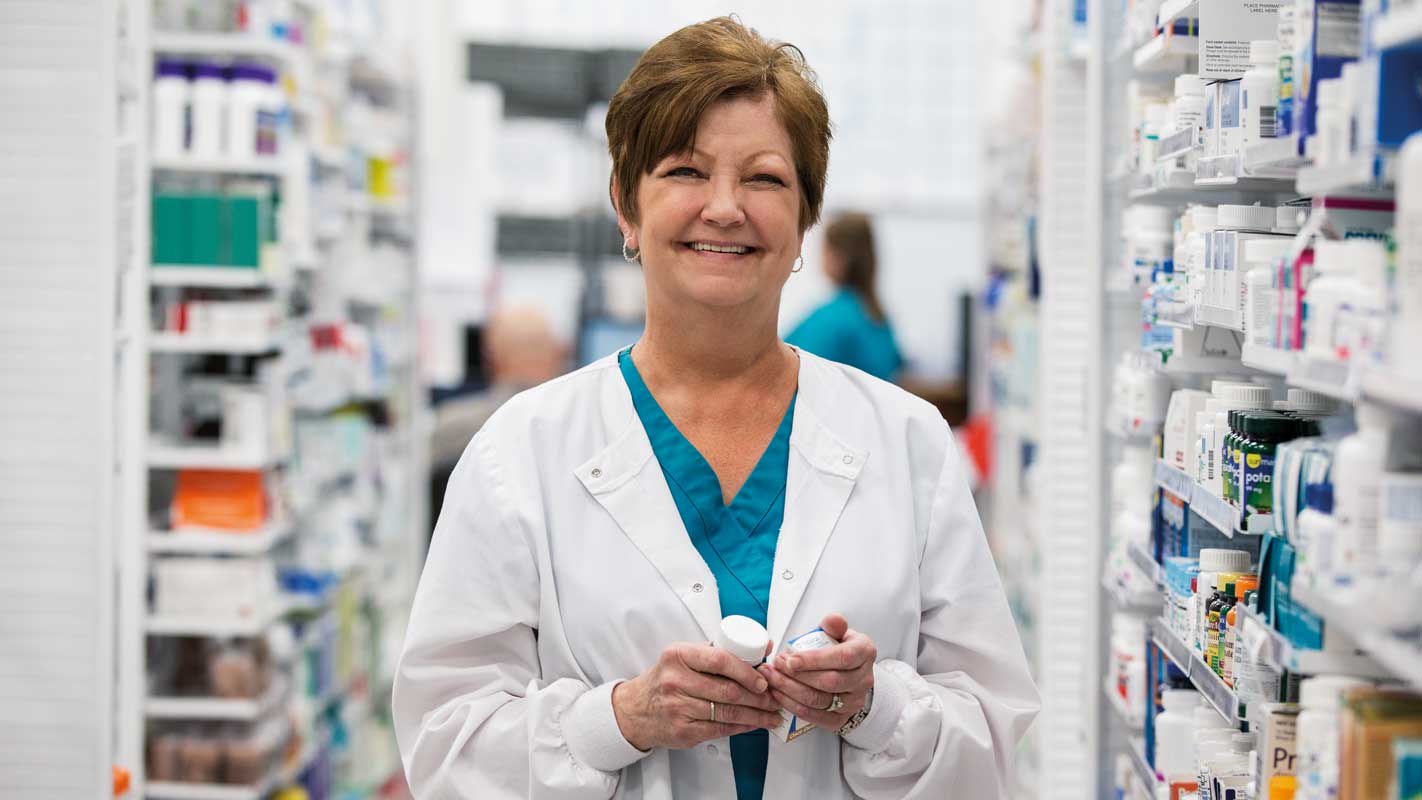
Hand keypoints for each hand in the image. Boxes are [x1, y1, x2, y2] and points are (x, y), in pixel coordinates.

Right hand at [612, 641, 781, 750]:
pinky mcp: (682, 731)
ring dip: (756, 714)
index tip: (763, 678)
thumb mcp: (683, 657)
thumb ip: (717, 651)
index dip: (745, 671)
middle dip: (758, 696)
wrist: (636, 709)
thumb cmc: (666, 679)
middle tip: (774, 697)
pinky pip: (720, 729)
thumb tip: (762, 647)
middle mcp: (675, 681)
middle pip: (728, 690)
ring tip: (771, 713)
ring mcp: (678, 708)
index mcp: (678, 656)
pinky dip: (742, 727)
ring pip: (727, 712)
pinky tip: (754, 724)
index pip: (718, 660)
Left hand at [759, 614, 874, 732]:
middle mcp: (864, 680)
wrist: (851, 674)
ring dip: (791, 690)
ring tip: (772, 678)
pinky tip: (779, 695)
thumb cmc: (839, 649)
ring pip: (820, 700)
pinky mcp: (842, 719)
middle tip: (776, 665)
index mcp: (865, 652)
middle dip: (797, 675)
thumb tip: (832, 619)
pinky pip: (815, 717)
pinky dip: (794, 706)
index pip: (842, 658)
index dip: (814, 660)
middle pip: (829, 682)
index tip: (790, 658)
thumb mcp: (839, 633)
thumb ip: (834, 625)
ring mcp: (854, 702)